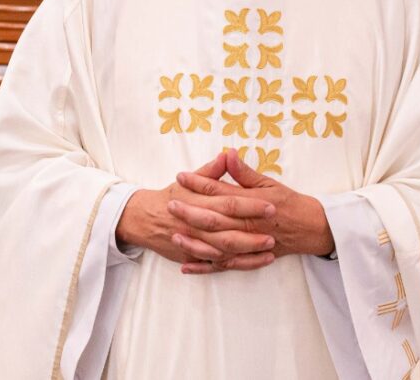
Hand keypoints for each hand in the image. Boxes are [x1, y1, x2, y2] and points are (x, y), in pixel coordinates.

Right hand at [116, 155, 277, 272]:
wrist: (145, 218)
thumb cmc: (171, 196)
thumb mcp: (188, 180)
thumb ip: (211, 170)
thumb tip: (229, 153)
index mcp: (199, 202)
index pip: (229, 203)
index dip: (251, 205)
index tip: (271, 205)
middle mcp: (196, 225)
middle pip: (228, 232)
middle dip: (252, 235)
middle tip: (274, 233)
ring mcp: (194, 244)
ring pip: (224, 252)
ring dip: (248, 253)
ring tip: (270, 252)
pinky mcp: (193, 257)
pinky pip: (217, 265)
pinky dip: (237, 265)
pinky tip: (256, 262)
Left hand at [173, 149, 333, 270]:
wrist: (311, 228)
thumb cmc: (289, 203)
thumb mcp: (269, 182)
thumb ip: (245, 172)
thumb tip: (228, 154)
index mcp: (250, 203)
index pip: (219, 192)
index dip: (198, 183)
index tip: (181, 176)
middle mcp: (246, 225)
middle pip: (213, 219)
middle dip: (189, 212)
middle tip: (169, 204)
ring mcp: (246, 245)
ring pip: (215, 246)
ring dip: (193, 241)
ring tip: (174, 235)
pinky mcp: (247, 258)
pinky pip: (223, 265)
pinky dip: (204, 267)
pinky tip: (186, 266)